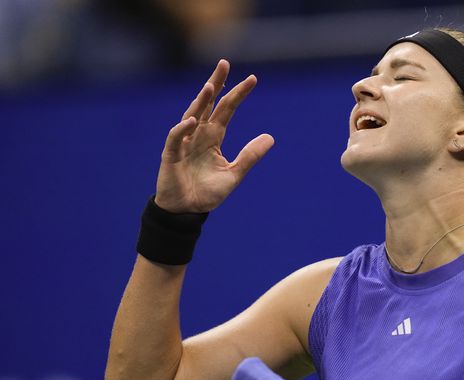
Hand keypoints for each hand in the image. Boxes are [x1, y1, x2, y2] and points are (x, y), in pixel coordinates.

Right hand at [155, 59, 274, 212]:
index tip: (253, 79)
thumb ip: (250, 155)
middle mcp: (198, 135)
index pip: (227, 110)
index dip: (238, 94)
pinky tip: (193, 120)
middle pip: (208, 104)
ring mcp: (184, 143)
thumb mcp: (234, 173)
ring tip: (211, 85)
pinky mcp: (171, 156)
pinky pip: (176, 138)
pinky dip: (183, 129)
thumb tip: (271, 137)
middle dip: (216, 83)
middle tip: (224, 63)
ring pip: (191, 115)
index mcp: (213, 137)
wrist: (187, 212)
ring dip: (200, 101)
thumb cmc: (207, 193)